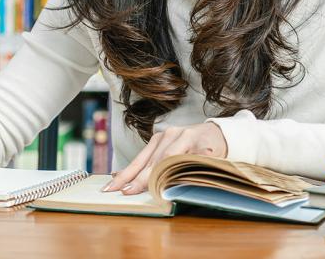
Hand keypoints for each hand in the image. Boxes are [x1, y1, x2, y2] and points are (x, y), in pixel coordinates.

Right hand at [102, 122, 227, 194]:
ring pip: (141, 158)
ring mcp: (162, 136)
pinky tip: (118, 176)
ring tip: (110, 186)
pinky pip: (142, 156)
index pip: (164, 160)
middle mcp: (171, 134)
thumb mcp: (214, 158)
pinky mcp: (157, 140)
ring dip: (125, 174)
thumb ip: (199, 165)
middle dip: (130, 178)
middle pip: (148, 160)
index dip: (148, 177)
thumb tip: (184, 175)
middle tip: (115, 191)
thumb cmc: (215, 149)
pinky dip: (130, 167)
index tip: (134, 189)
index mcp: (187, 137)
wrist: (215, 133)